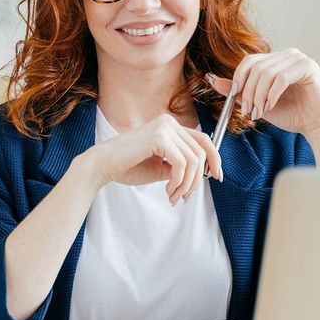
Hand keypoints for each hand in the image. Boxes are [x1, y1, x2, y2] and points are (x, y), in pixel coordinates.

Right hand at [87, 114, 223, 205]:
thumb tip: (200, 175)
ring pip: (194, 160)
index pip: (203, 139)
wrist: (102, 166)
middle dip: (197, 180)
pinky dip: (179, 182)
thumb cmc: (127, 166)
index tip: (217, 176)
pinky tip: (168, 190)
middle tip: (185, 197)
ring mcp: (164, 127)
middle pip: (201, 152)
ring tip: (174, 196)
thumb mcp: (160, 167)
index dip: (215, 158)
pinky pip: (182, 164)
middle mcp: (168, 122)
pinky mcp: (159, 137)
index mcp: (169, 126)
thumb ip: (180, 167)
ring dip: (186, 184)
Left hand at [207, 47, 319, 136]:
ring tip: (260, 112)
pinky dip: (271, 94)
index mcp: (276, 60)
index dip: (238, 78)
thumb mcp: (258, 103)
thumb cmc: (292, 114)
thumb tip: (213, 80)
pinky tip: (271, 106)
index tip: (234, 97)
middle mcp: (288, 55)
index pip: (249, 61)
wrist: (317, 126)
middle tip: (248, 111)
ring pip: (266, 73)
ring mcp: (299, 59)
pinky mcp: (309, 67)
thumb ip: (239, 91)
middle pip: (255, 66)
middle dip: (248, 91)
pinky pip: (281, 78)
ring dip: (259, 96)